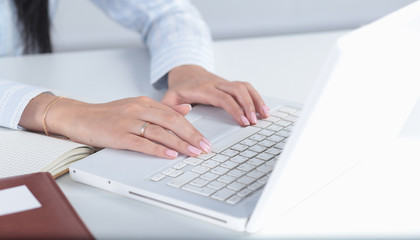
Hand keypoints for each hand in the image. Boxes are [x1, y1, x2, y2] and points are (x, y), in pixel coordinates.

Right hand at [19, 94, 210, 158]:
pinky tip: (170, 154)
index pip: (174, 115)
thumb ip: (161, 109)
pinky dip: (158, 149)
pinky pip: (142, 142)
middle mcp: (138, 109)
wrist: (78, 116)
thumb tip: (187, 109)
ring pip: (159, 132)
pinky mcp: (117, 135)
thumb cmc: (108, 115)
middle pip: (171, 122)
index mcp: (144, 102)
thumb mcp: (136, 107)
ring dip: (179, 144)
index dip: (192, 128)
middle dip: (191, 136)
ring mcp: (127, 122)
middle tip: (205, 147)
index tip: (204, 139)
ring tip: (193, 153)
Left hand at [162, 65, 269, 126]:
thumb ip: (173, 107)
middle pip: (237, 90)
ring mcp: (224, 83)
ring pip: (244, 86)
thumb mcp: (168, 98)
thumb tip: (187, 110)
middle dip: (249, 106)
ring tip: (264, 115)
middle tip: (254, 122)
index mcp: (203, 89)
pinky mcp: (229, 84)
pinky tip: (263, 108)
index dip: (235, 109)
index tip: (243, 121)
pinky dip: (256, 97)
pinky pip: (246, 87)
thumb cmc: (178, 90)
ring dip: (256, 100)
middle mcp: (216, 83)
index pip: (223, 98)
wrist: (185, 74)